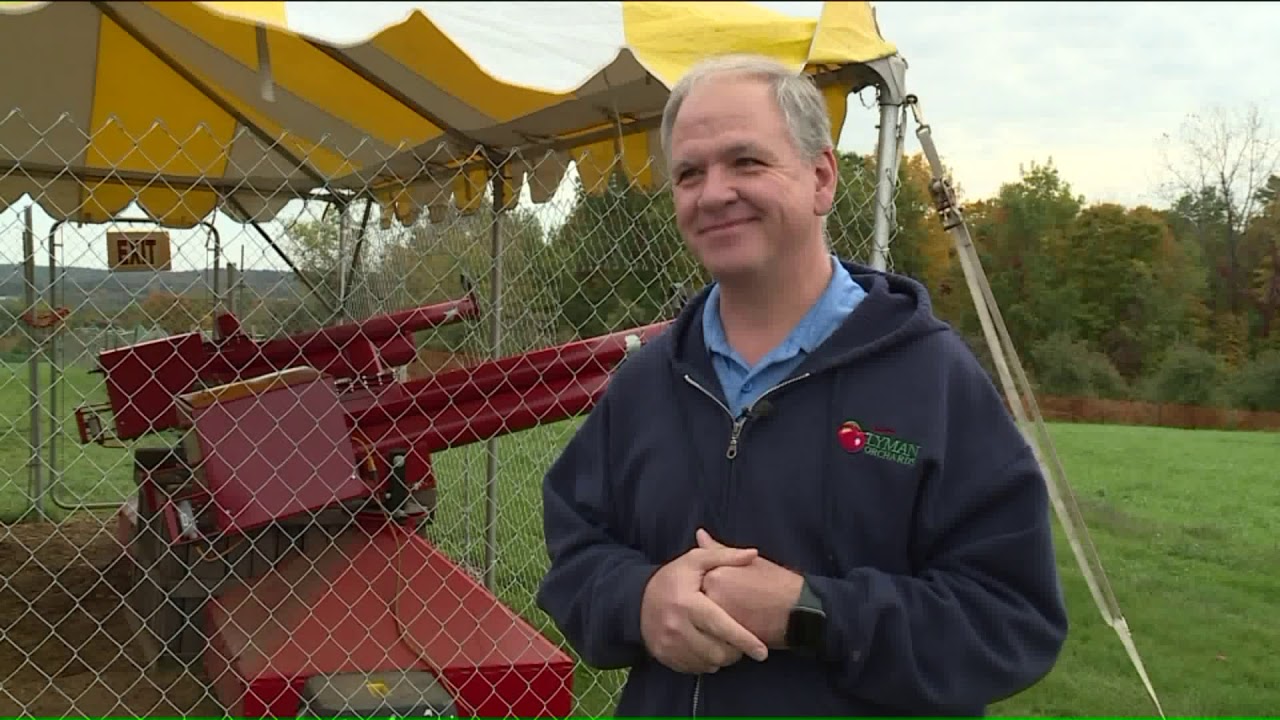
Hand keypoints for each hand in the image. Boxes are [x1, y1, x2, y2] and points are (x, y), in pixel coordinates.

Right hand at [640, 533, 769, 673]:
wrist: (636, 598)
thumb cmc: (673, 578)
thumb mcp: (696, 560)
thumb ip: (725, 556)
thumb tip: (753, 553)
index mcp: (688, 603)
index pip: (722, 626)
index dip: (745, 640)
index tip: (762, 652)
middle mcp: (677, 626)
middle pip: (718, 651)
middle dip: (736, 651)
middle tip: (741, 642)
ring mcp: (668, 644)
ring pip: (708, 664)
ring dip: (723, 658)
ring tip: (726, 644)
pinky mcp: (664, 656)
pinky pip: (694, 669)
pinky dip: (707, 663)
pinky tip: (708, 649)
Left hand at [697, 529, 804, 648]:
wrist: (801, 611)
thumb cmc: (778, 584)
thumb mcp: (749, 562)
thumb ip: (720, 552)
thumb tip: (700, 535)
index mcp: (715, 574)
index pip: (696, 582)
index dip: (710, 588)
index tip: (728, 591)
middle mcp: (712, 595)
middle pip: (697, 604)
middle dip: (707, 608)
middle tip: (734, 607)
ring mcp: (718, 618)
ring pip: (702, 624)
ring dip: (710, 626)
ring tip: (735, 621)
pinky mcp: (727, 639)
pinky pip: (712, 641)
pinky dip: (718, 640)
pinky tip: (734, 636)